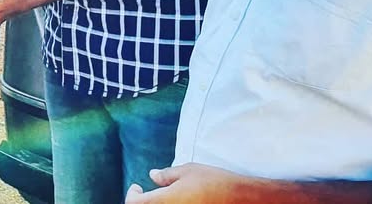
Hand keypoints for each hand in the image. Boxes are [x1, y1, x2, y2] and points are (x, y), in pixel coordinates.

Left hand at [125, 164, 253, 202]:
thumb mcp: (188, 171)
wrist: (239, 198)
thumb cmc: (213, 181)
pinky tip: (176, 201)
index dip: (132, 196)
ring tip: (163, 196)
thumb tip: (152, 176)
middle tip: (144, 194)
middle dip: (142, 202)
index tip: (137, 187)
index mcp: (166, 200)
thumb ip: (167, 175)